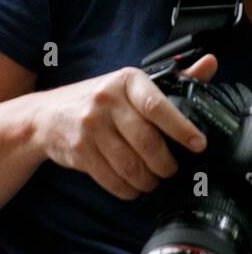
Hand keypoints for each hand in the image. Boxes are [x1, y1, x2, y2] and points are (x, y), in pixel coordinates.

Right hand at [27, 55, 216, 200]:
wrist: (43, 116)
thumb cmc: (96, 100)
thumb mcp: (129, 84)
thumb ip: (174, 80)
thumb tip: (211, 64)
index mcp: (124, 81)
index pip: (157, 105)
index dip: (181, 128)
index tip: (198, 145)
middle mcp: (104, 101)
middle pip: (147, 142)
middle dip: (165, 165)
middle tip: (170, 170)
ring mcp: (88, 126)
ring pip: (130, 165)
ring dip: (147, 180)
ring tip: (151, 180)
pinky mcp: (78, 149)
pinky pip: (111, 178)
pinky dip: (126, 189)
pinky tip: (131, 186)